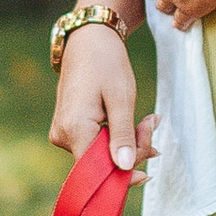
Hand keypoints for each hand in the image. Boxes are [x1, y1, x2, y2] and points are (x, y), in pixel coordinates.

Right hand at [50, 27, 148, 174]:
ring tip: (148, 121)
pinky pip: (95, 144)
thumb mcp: (121, 99)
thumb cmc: (106, 63)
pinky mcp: (68, 129)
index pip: (98, 171)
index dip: (123, 175)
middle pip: (101, 163)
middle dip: (132, 151)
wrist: (88, 39)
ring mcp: (63, 133)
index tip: (149, 168)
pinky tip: (134, 125)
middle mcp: (62, 136)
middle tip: (153, 124)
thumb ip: (123, 135)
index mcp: (73, 129)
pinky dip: (117, 138)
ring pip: (101, 155)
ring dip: (128, 143)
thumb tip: (125, 169)